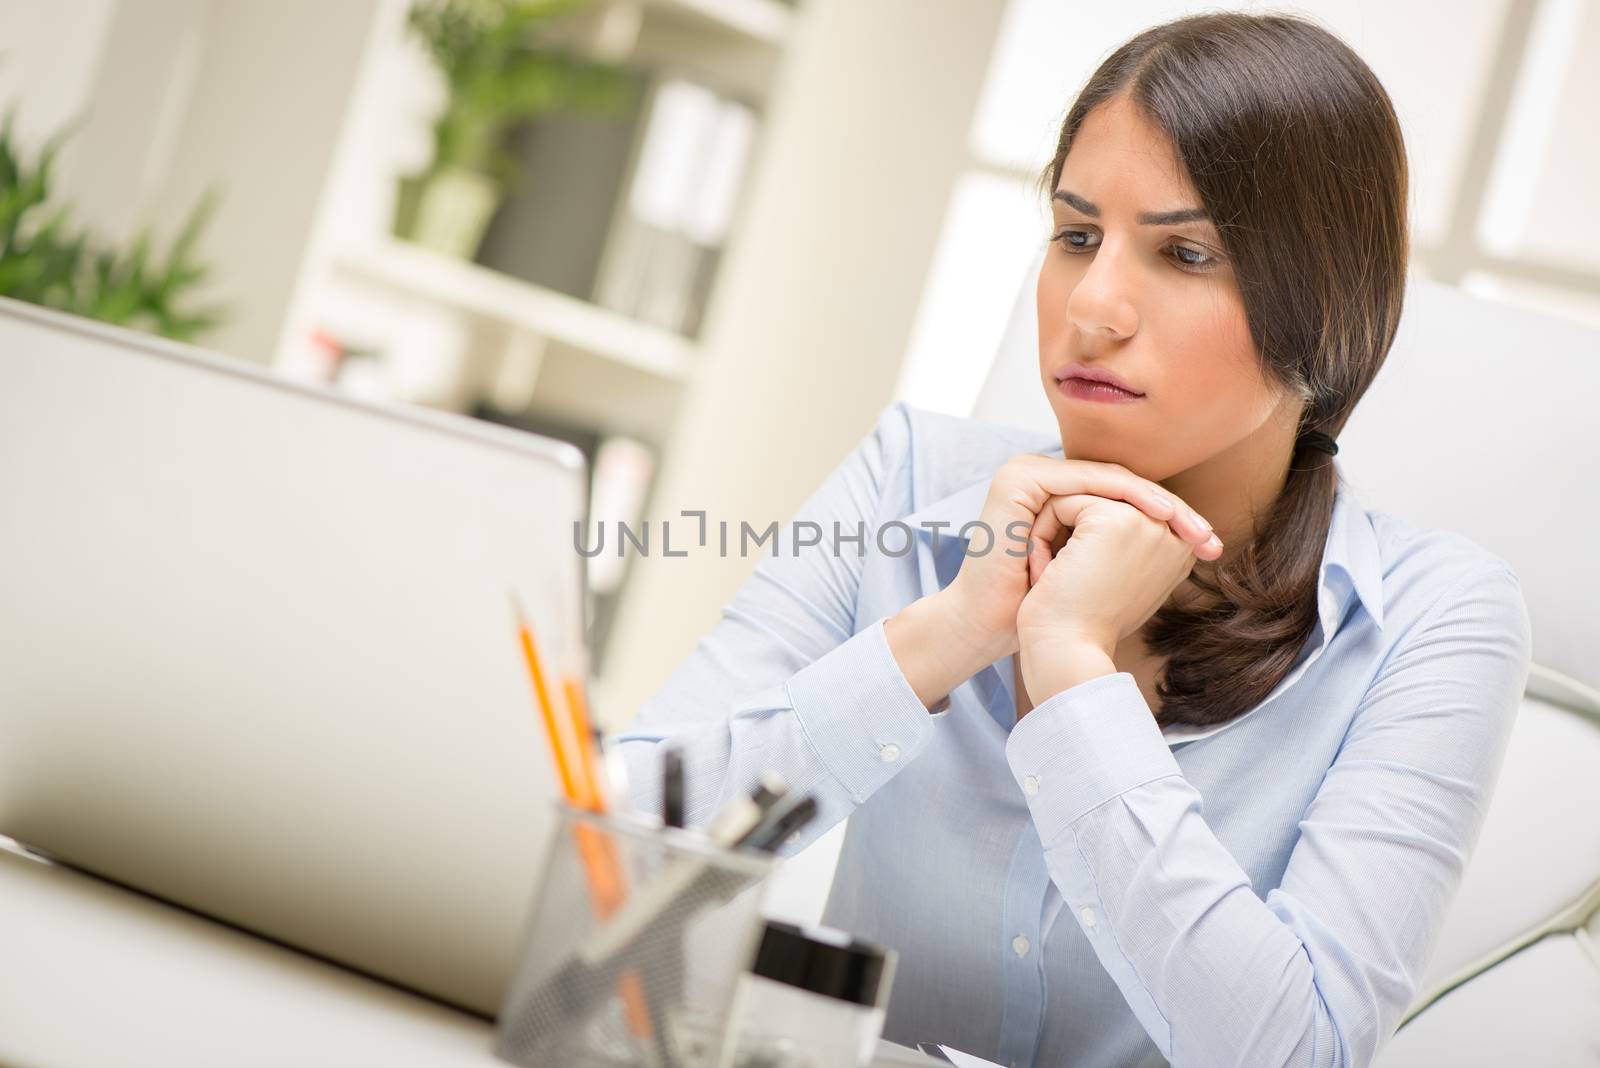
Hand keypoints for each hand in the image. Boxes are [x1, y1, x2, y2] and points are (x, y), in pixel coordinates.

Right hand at [936, 455, 1219, 667]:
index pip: (1123, 496)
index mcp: (1055, 493)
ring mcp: (1028, 472)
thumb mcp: (1101, 568)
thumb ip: (1132, 543)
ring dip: (1158, 501)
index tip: (1210, 548)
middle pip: (1121, 486)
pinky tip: (1162, 515)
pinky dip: (1129, 496)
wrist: (998, 624)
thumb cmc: (1047, 607)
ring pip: (1109, 480)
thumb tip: (1192, 540)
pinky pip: (1087, 480)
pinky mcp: (1022, 478)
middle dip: (1173, 511)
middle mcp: (1040, 476)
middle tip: (1210, 537)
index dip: (1170, 519)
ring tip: (1193, 526)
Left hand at [1016, 494, 1203, 700]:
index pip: (1119, 511)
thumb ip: (1125, 547)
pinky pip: (1064, 503)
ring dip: (1054, 535)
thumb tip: (1101, 516)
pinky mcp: (1115, 519)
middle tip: (1057, 579)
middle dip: (1068, 535)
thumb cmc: (1081, 626)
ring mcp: (1147, 522)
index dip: (1081, 536)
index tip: (1071, 584)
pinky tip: (1045, 573)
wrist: (1063, 652)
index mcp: (1178, 550)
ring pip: (1079, 498)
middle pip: (1099, 501)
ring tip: (1050, 576)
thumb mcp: (1111, 580)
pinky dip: (1042, 536)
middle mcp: (1170, 533)